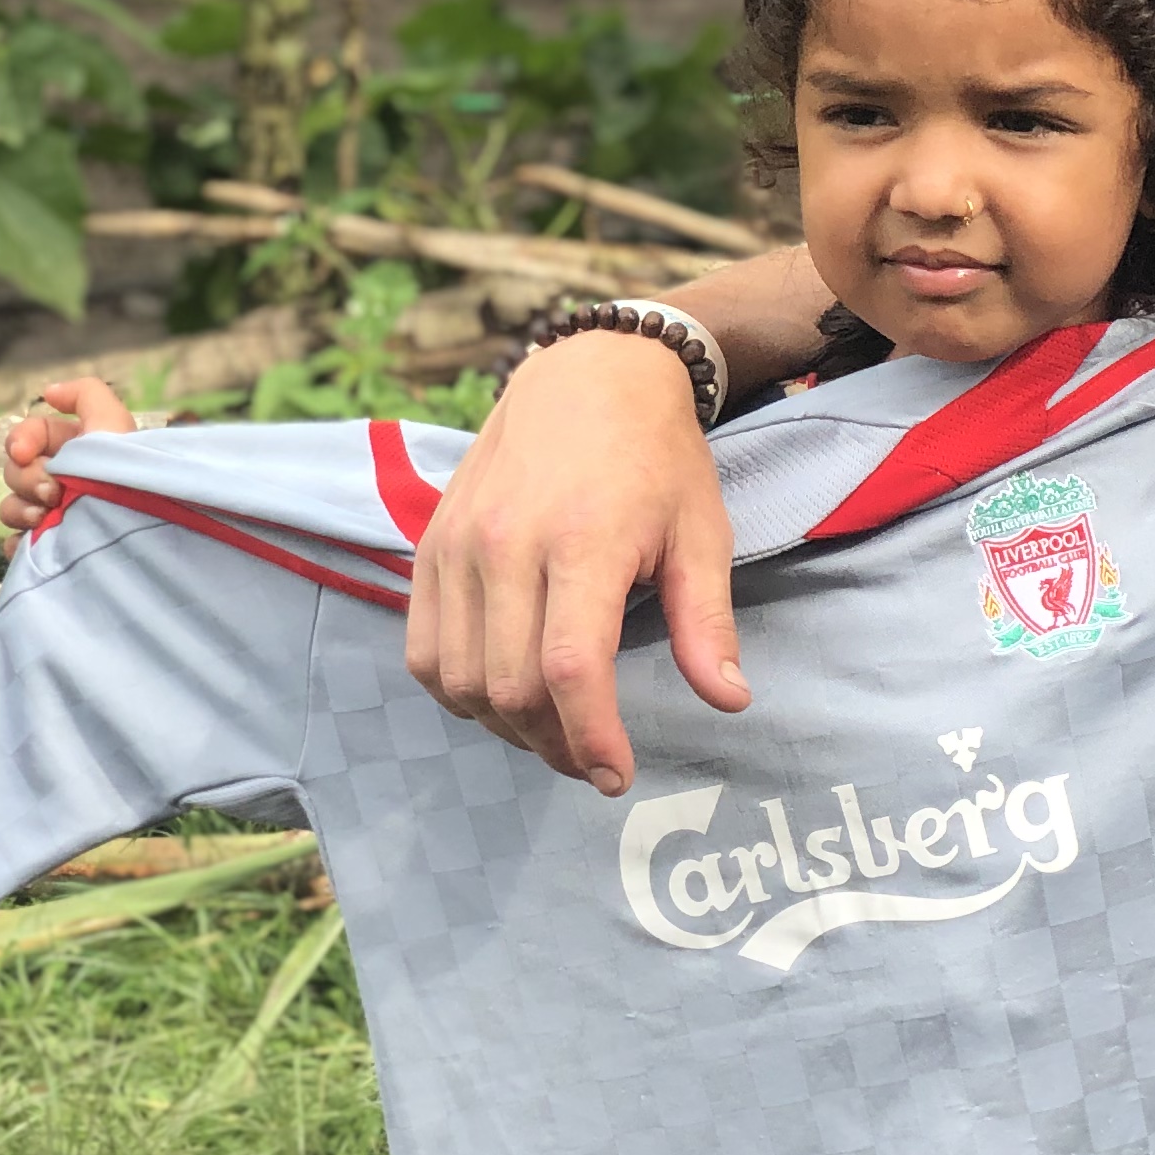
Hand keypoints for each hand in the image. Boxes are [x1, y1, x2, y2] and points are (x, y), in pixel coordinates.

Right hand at [0, 378, 135, 533]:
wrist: (139, 526)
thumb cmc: (126, 469)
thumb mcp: (112, 422)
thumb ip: (86, 395)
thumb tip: (50, 393)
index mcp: (78, 449)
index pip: (33, 434)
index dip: (21, 439)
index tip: (22, 452)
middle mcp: (65, 479)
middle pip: (18, 470)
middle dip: (27, 478)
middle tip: (53, 491)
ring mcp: (58, 513)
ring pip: (13, 505)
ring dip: (19, 509)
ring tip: (43, 518)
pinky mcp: (55, 545)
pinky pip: (21, 543)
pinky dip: (20, 543)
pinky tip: (33, 541)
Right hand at [406, 328, 747, 796]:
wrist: (587, 377)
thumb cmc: (657, 460)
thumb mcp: (703, 533)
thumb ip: (708, 623)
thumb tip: (730, 701)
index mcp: (583, 543)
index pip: (571, 668)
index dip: (590, 737)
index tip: (615, 776)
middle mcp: (505, 546)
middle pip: (510, 687)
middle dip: (554, 744)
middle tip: (594, 762)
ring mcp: (456, 548)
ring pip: (459, 679)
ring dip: (504, 727)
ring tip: (555, 734)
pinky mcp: (428, 550)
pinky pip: (424, 650)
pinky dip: (459, 691)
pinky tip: (504, 697)